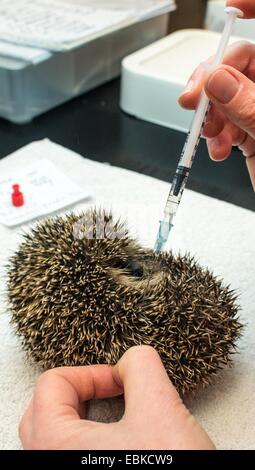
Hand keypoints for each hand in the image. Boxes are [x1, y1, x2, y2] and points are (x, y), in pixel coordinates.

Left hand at [19, 346, 214, 449]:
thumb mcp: (161, 409)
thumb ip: (142, 366)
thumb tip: (133, 359)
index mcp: (55, 446)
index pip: (52, 384)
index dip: (91, 373)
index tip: (120, 381)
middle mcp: (50, 466)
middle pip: (46, 409)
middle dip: (83, 392)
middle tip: (114, 392)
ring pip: (56, 436)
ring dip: (84, 416)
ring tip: (116, 414)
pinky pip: (70, 456)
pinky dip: (88, 441)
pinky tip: (118, 441)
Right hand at [179, 0, 254, 189]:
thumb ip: (249, 105)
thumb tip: (217, 79)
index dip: (253, 9)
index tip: (232, 6)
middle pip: (237, 64)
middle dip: (210, 81)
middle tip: (193, 99)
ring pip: (223, 96)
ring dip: (209, 116)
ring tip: (210, 135)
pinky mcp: (250, 132)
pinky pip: (223, 123)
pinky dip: (213, 137)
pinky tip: (218, 150)